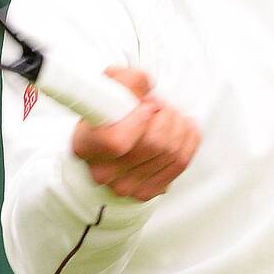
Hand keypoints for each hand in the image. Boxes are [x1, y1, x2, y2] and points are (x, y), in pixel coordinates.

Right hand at [71, 67, 200, 201]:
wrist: (113, 135)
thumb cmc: (111, 109)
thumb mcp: (111, 85)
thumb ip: (126, 81)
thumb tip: (145, 86)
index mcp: (85, 144)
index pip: (116, 141)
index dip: (139, 120)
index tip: (147, 104)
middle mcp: (102, 172)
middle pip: (153, 144)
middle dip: (165, 115)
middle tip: (160, 105)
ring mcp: (126, 187)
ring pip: (171, 152)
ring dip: (178, 125)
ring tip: (169, 114)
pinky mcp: (148, 191)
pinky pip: (181, 162)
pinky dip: (189, 140)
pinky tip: (183, 127)